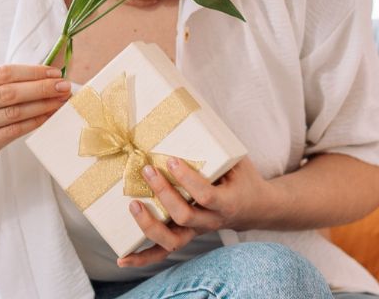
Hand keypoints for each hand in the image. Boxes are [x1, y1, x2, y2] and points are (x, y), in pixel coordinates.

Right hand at [0, 64, 72, 180]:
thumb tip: (38, 74)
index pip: (4, 73)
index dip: (33, 71)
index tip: (55, 73)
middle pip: (11, 92)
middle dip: (42, 88)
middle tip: (65, 87)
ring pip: (14, 113)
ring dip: (43, 106)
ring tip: (61, 102)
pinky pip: (12, 133)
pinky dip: (33, 124)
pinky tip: (47, 118)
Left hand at [117, 157, 276, 267]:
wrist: (256, 207)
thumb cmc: (242, 179)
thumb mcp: (237, 160)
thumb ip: (216, 150)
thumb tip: (188, 120)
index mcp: (227, 202)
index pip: (206, 195)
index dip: (188, 180)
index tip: (172, 161)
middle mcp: (211, 221)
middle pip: (185, 217)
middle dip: (164, 194)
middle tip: (147, 169)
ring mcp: (197, 232)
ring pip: (172, 241)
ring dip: (149, 226)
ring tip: (133, 205)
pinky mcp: (186, 236)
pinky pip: (163, 252)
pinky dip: (142, 258)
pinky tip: (122, 259)